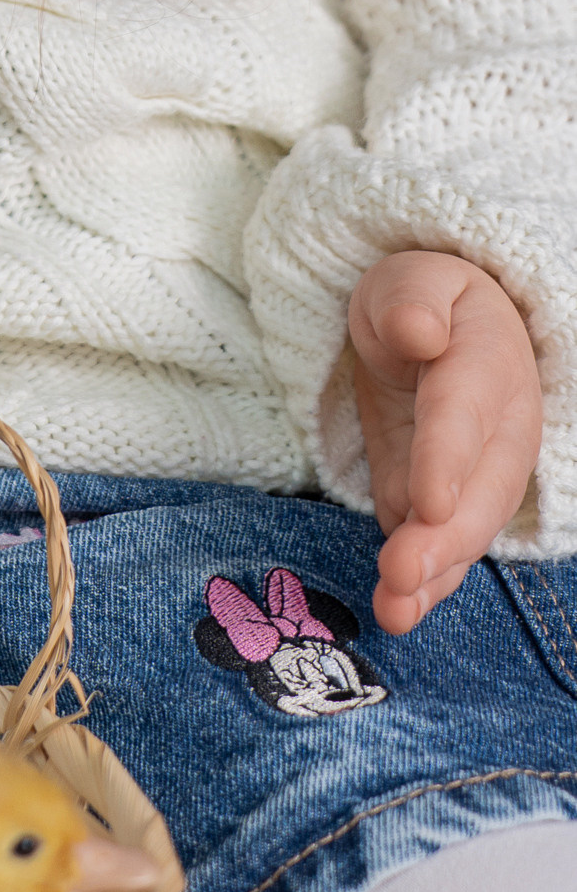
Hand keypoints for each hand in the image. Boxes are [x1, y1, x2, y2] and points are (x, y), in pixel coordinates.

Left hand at [347, 250, 542, 633]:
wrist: (434, 328)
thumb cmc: (421, 300)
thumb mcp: (410, 280)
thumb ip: (412, 302)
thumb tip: (416, 330)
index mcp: (486, 364)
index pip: (464, 415)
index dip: (448, 458)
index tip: (429, 503)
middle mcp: (496, 431)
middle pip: (478, 491)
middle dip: (444, 538)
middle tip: (400, 574)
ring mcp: (475, 475)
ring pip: (465, 531)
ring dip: (432, 574)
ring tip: (394, 610)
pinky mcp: (444, 503)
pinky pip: (442, 547)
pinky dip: (423, 583)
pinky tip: (397, 611)